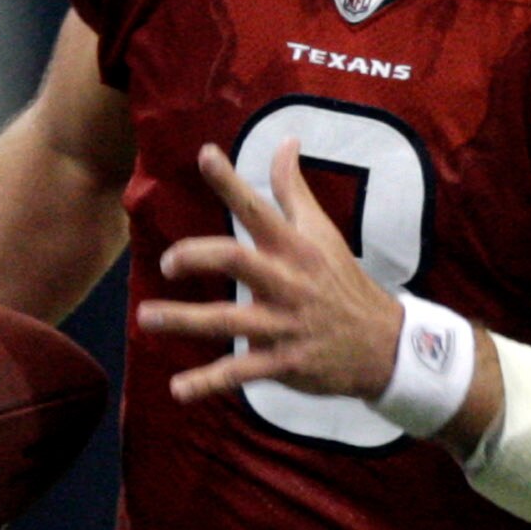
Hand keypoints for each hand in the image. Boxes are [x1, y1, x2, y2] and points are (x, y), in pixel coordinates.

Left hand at [138, 138, 403, 407]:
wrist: (384, 346)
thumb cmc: (343, 283)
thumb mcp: (322, 234)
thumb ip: (294, 190)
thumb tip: (286, 140)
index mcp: (295, 248)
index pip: (259, 208)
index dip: (231, 182)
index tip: (205, 154)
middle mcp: (288, 283)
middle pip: (237, 261)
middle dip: (196, 257)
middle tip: (166, 263)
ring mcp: (285, 325)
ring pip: (228, 321)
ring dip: (184, 320)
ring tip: (146, 317)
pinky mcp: (284, 362)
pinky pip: (240, 373)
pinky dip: (208, 383)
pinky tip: (178, 389)